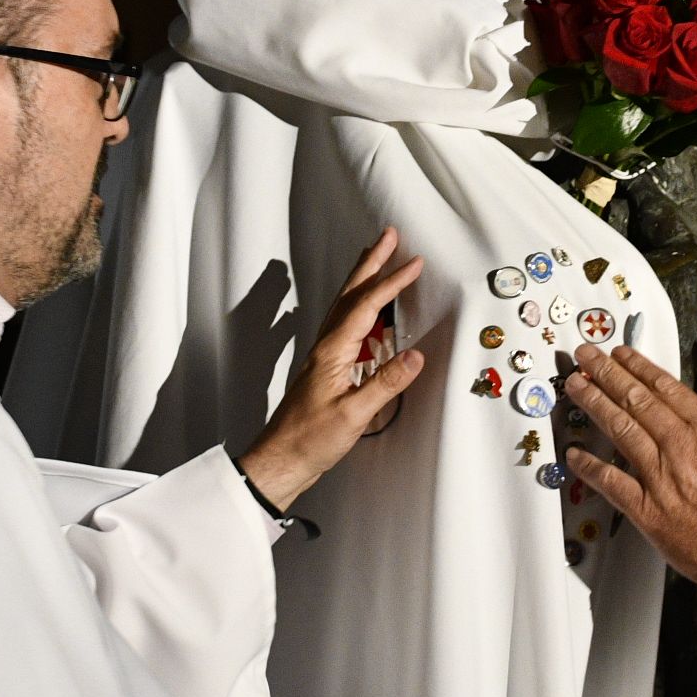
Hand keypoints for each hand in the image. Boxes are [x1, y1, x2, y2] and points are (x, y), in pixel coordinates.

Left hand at [239, 229, 426, 509]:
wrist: (281, 459)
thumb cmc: (310, 440)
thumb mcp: (353, 415)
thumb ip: (385, 384)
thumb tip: (416, 355)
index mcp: (332, 351)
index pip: (366, 307)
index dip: (391, 283)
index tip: (414, 263)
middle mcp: (325, 346)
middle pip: (351, 294)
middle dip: (371, 263)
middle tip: (389, 237)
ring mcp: (324, 356)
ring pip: (346, 305)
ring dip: (364, 279)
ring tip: (379, 259)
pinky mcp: (326, 368)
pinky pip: (346, 325)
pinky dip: (360, 306)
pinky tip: (370, 312)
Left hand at [558, 344, 696, 589]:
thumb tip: (688, 430)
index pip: (665, 387)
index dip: (638, 367)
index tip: (621, 355)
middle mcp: (682, 446)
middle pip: (636, 399)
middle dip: (607, 373)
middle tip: (587, 357)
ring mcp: (661, 476)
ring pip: (619, 428)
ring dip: (593, 403)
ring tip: (576, 386)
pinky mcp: (647, 509)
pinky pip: (609, 482)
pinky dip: (589, 466)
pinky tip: (574, 453)